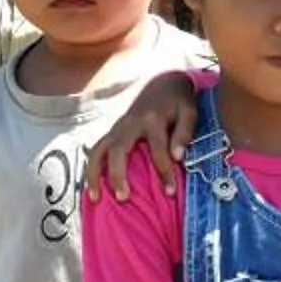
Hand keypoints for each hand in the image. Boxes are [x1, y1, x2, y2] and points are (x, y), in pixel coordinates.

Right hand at [88, 70, 202, 200]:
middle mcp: (130, 123)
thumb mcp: (189, 112)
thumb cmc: (178, 102)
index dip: (164, 171)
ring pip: (98, 150)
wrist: (163, 83)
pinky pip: (96, 150)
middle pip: (117, 150)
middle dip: (117, 175)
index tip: (170, 191)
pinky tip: (92, 186)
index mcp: (152, 118)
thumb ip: (184, 133)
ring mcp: (118, 127)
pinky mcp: (112, 132)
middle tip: (123, 198)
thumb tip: (177, 157)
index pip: (158, 149)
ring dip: (94, 173)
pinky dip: (91, 168)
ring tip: (95, 197)